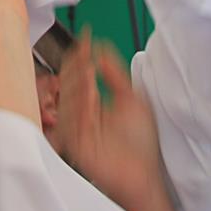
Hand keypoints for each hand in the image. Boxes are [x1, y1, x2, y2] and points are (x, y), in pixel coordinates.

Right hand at [56, 28, 174, 210]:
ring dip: (77, 78)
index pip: (81, 73)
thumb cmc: (139, 143)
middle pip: (69, 81)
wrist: (142, 173)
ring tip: (87, 63)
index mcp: (91, 103)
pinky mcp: (74, 142)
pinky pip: (71, 118)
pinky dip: (79, 101)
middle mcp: (80, 113)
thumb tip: (101, 49)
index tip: (86, 36)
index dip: (83, 54)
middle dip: (77, 63)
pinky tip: (88, 87)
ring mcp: (76, 127)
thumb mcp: (131, 99)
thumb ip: (115, 74)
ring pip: (68, 96)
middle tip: (84, 49)